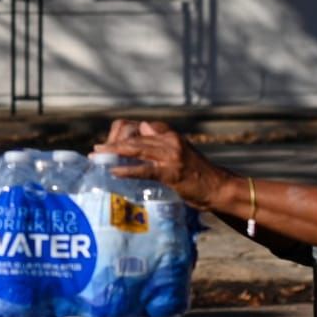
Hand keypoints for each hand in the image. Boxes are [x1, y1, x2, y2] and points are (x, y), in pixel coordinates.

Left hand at [97, 119, 233, 213]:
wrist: (219, 188)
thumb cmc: (198, 174)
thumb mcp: (179, 153)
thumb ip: (160, 146)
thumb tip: (139, 137)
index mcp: (170, 134)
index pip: (140, 128)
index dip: (122, 135)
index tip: (108, 143)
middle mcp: (170, 140)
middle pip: (135, 137)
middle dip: (114, 144)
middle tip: (96, 150)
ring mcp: (171, 155)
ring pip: (137, 149)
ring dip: (115, 152)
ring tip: (99, 157)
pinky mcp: (172, 172)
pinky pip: (145, 169)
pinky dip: (128, 170)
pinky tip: (114, 172)